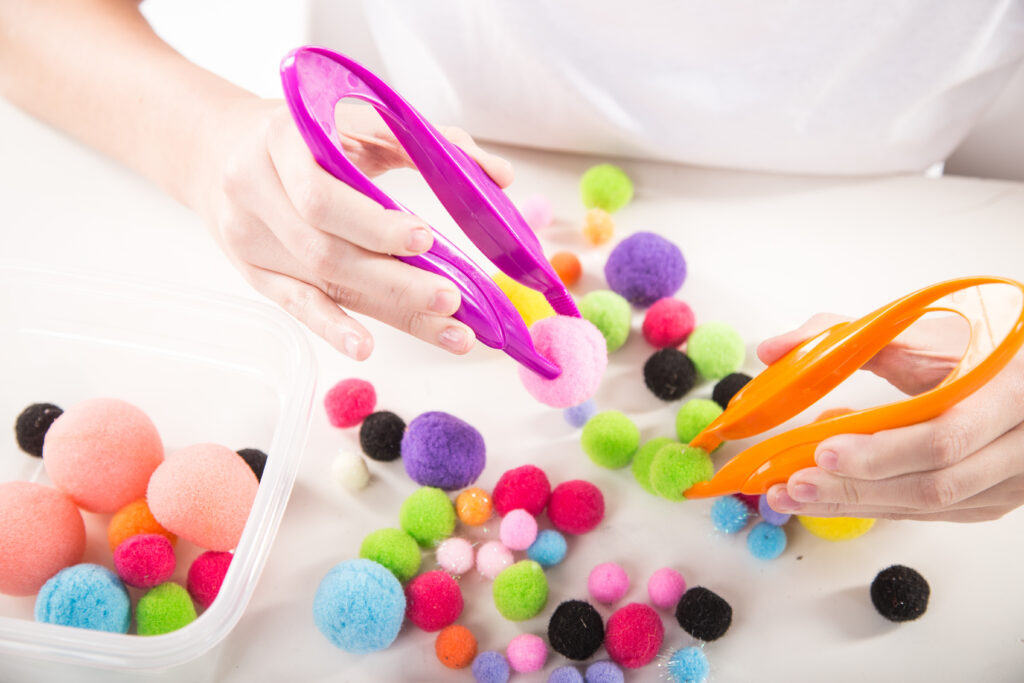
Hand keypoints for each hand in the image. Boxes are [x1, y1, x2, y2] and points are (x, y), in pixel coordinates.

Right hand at [198, 98, 513, 359]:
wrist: (218, 148)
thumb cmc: (303, 132)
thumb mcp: (357, 118)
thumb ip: (428, 140)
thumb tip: (500, 177)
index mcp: (280, 139)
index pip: (323, 195)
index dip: (374, 223)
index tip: (426, 239)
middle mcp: (255, 191)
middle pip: (325, 250)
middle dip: (395, 279)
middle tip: (453, 298)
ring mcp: (249, 238)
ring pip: (320, 283)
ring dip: (388, 309)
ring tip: (449, 329)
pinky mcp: (253, 273)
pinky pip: (296, 306)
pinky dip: (333, 329)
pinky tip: (367, 349)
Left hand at [760, 313, 1023, 521]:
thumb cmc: (977, 339)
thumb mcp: (922, 329)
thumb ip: (842, 335)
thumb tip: (770, 350)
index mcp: (1010, 394)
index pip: (943, 439)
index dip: (881, 452)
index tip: (823, 449)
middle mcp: (1021, 447)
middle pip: (932, 486)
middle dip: (854, 488)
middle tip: (792, 484)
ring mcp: (1013, 481)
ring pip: (929, 507)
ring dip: (856, 504)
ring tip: (795, 494)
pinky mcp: (995, 499)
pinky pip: (931, 511)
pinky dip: (877, 504)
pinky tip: (832, 493)